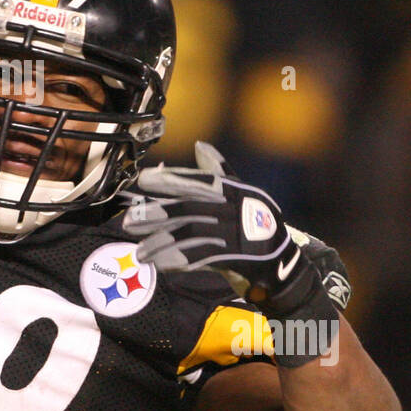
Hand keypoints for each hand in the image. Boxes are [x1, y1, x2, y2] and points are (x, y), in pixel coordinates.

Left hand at [122, 142, 349, 312]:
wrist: (282, 263)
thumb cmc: (255, 225)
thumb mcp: (240, 195)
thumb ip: (217, 173)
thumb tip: (199, 145)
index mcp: (232, 190)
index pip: (197, 180)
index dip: (169, 179)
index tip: (144, 179)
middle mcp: (233, 208)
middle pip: (187, 207)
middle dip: (155, 213)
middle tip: (129, 221)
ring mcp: (234, 232)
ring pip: (189, 234)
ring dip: (160, 243)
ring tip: (140, 252)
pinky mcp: (234, 256)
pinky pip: (199, 257)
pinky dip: (176, 261)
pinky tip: (159, 265)